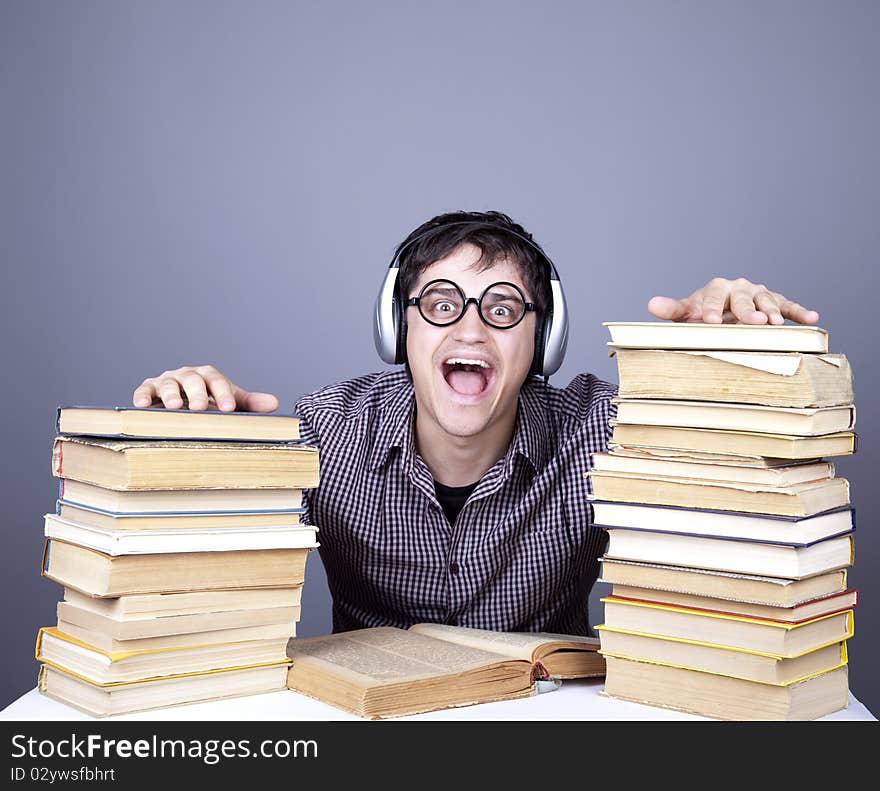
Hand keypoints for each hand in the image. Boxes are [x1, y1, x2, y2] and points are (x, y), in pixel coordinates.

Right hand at [132, 365, 279, 411]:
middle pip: (193, 380)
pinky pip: (144, 390)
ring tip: (175, 407)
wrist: (182, 404)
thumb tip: (275, 404)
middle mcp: (187, 375)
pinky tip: (141, 404)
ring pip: (168, 384)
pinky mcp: (148, 389)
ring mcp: (167, 381)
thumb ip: (250, 403)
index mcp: (209, 376)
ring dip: (171, 395)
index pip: (217, 381)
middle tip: (200, 409)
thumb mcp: (229, 401)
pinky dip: (142, 395)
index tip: (228, 408)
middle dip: (197, 393)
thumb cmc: (210, 403)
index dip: (223, 393)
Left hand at [647, 277, 819, 324]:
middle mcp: (739, 287)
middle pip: (743, 297)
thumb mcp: (687, 313)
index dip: (711, 309)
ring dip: (773, 311)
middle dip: (747, 310)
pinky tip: (812, 317)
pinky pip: (788, 306)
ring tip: (776, 323)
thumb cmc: (703, 314)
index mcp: (716, 288)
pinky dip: (799, 311)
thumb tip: (651, 305)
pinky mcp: (775, 303)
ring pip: (767, 300)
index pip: (713, 298)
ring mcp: (758, 294)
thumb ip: (672, 309)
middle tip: (753, 322)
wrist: (721, 311)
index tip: (710, 323)